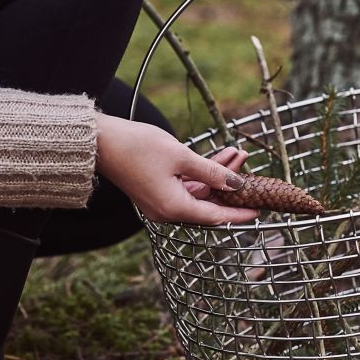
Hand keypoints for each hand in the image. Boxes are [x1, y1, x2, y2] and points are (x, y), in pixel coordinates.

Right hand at [95, 115, 258, 224]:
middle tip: (250, 168)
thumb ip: (212, 172)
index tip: (259, 210)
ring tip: (237, 154)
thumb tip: (237, 184)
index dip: (239, 213)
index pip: (216, 216)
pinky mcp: (156, 191)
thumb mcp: (181, 157)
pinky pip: (186, 187)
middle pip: (209, 203)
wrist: (100, 142)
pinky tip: (218, 158)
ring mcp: (161, 202)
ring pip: (199, 192)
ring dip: (218, 175)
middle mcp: (167, 211)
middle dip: (231, 186)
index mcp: (174, 208)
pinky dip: (202, 175)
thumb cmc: (137, 148)